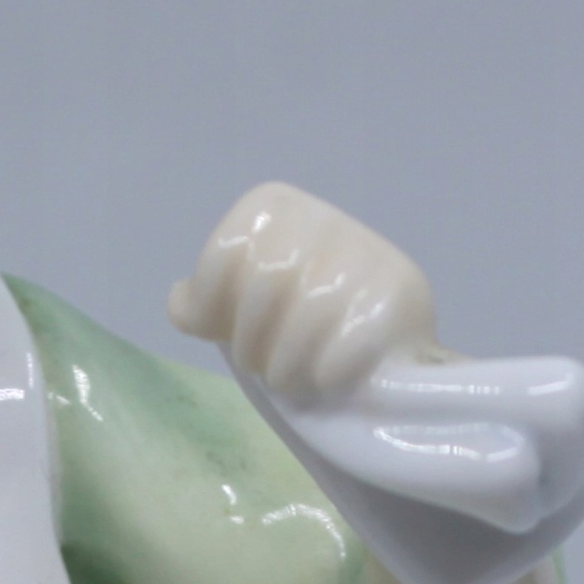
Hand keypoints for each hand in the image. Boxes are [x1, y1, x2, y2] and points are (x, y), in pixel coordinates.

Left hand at [168, 181, 438, 404]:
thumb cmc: (288, 319)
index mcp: (273, 206)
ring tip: (288, 377)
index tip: (224, 331)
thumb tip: (183, 302)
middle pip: (263, 288)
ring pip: (306, 319)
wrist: (375, 341)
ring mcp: (367, 252)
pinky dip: (325, 373)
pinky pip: (344, 344)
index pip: (223, 255)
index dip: (212, 306)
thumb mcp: (235, 305)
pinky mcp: (400, 295)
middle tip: (260, 364)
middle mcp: (324, 216)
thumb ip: (202, 302)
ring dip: (284, 367)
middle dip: (250, 344)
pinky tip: (327, 377)